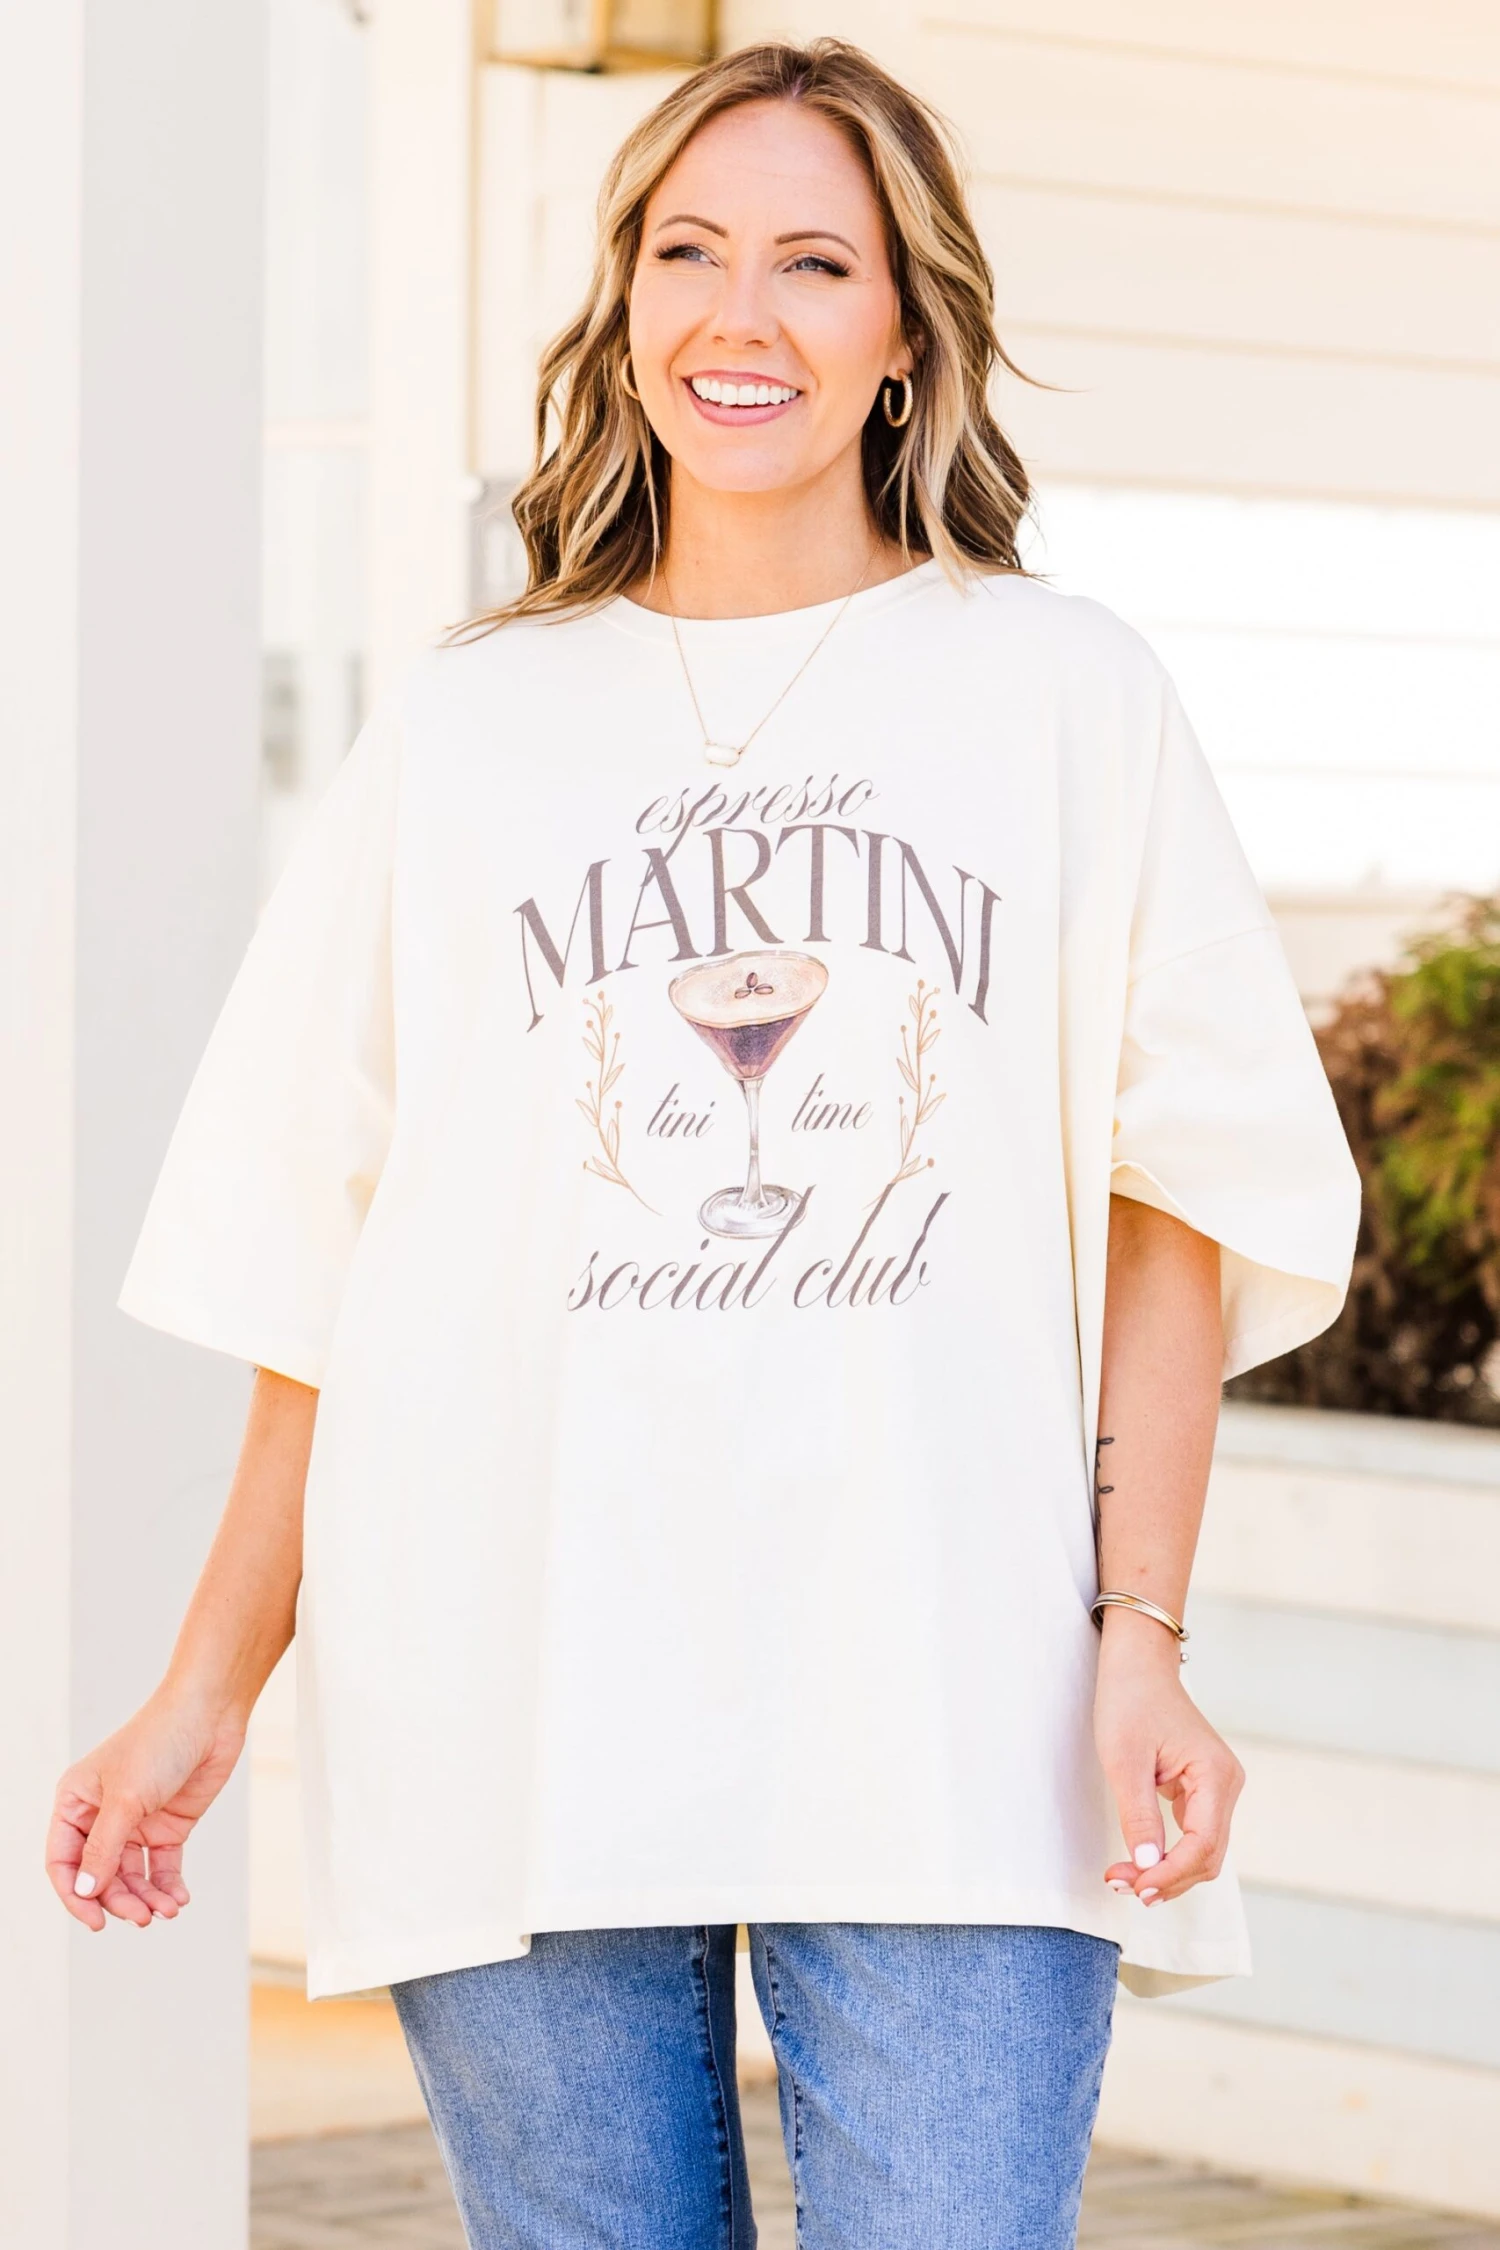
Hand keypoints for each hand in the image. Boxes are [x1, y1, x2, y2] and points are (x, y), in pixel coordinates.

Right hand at [45, 1690, 245, 1931]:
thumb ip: (104, 1848)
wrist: (210, 1713)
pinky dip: (167, 1887)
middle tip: (141, 1917)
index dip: (75, 1895)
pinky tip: (177, 1900)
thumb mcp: (126, 1798)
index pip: (63, 1862)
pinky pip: (161, 1867)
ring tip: (165, 1911)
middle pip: (100, 1875)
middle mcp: (101, 1815)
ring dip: (145, 1898)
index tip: (97, 1921)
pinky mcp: (168, 1824)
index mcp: (75, 1802)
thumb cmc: (159, 1741)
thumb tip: (84, 1892)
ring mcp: (135, 1822)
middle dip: (119, 1900)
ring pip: (131, 1876)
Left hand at [1093, 1607, 1242, 1904]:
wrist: (1137, 1665)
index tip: (1134, 1885)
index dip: (1169, 1874)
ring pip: (1201, 1851)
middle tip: (1119, 1883)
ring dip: (1167, 1871)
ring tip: (1124, 1876)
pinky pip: (1193, 1835)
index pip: (1202, 1846)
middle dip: (1167, 1878)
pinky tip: (1140, 1860)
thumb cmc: (1130, 1701)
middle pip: (1206, 1856)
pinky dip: (1169, 1854)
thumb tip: (1148, 1865)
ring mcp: (1218, 1788)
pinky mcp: (1203, 1790)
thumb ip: (1139, 1815)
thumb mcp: (1125, 1760)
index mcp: (1217, 1775)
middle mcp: (1227, 1784)